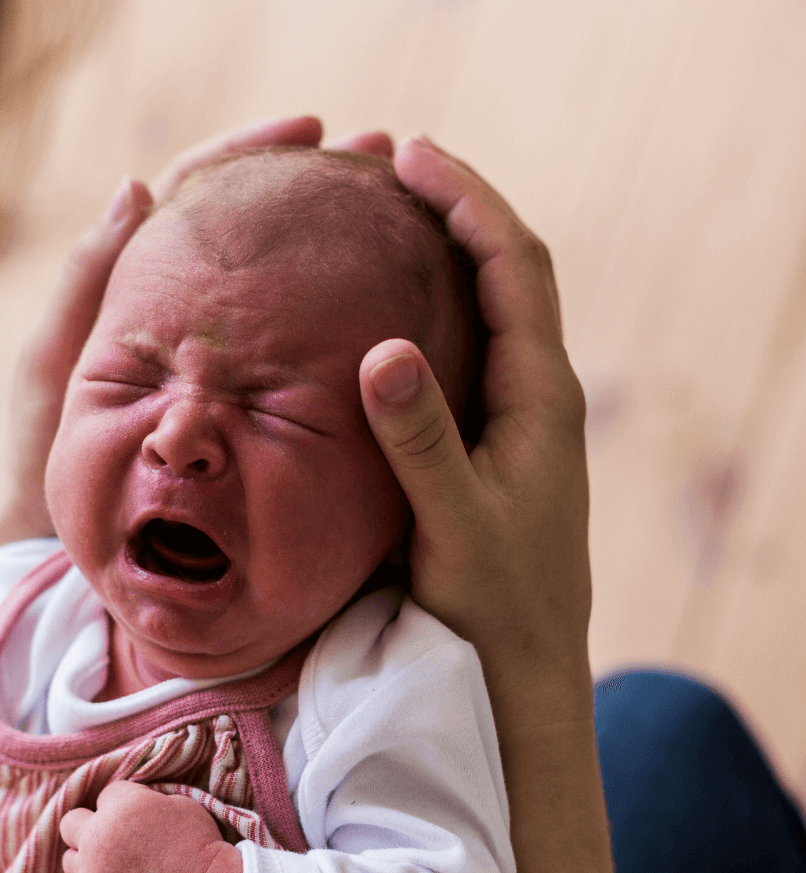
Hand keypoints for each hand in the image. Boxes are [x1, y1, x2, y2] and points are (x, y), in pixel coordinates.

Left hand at [0, 115, 371, 541]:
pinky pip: (290, 353)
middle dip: (315, 187)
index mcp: (140, 283)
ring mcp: (219, 356)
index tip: (311, 129)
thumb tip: (138, 186)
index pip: (201, 193)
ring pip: (280, 285)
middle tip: (381, 157)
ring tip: (397, 214)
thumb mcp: (54, 361)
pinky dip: (329, 321)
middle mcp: (189, 310)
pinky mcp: (242, 403)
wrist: (59, 532)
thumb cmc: (44, 450)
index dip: (252, 154)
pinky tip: (379, 307)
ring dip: (333, 243)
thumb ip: (86, 281)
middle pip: (256, 229)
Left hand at [59, 781, 247, 872]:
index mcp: (121, 807)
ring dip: (86, 857)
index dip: (125, 801)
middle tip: (113, 834)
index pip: (107, 793)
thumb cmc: (201, 847)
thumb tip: (135, 805)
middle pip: (71, 822)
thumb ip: (146, 801)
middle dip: (89, 823)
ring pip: (69, 859)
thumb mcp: (181, 804)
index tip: (140, 814)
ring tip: (112, 863)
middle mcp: (98, 838)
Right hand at [359, 136, 589, 685]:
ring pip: (492, 308)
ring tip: (391, 217)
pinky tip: (394, 312)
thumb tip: (383, 349)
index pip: (514, 267)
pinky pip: (472, 350)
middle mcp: (539, 394)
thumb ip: (421, 441)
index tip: (411, 156)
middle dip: (459, 208)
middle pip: (509, 271)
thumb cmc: (494, 602)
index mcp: (541, 396)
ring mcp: (520, 418)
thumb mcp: (454, 524)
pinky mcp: (496, 443)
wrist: (523, 664)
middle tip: (393, 165)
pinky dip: (439, 308)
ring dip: (450, 252)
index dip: (468, 201)